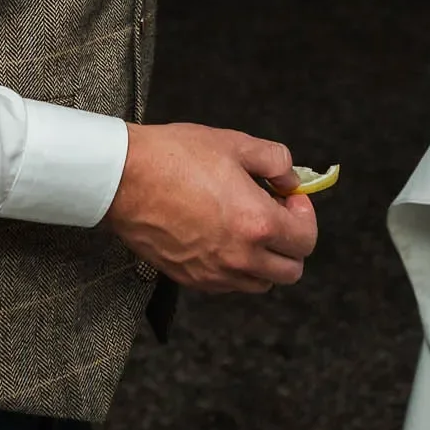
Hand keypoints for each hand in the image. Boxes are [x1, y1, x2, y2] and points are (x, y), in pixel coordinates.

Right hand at [103, 122, 318, 294]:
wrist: (123, 178)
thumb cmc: (175, 157)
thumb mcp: (235, 144)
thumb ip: (275, 161)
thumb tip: (290, 178)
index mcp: (258, 223)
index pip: (305, 240)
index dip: (304, 216)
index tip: (290, 199)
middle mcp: (240, 257)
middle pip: (290, 271)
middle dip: (291, 243)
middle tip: (275, 215)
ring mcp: (214, 273)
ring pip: (261, 284)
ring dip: (265, 260)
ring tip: (247, 228)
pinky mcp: (191, 278)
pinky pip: (228, 285)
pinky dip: (236, 268)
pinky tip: (222, 238)